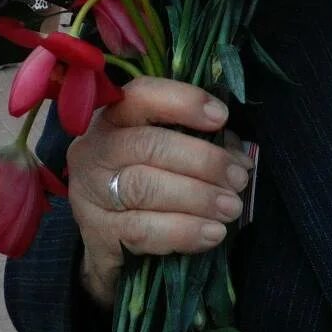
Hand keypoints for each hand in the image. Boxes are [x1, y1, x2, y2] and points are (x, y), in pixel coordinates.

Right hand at [67, 77, 253, 307]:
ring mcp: (91, 192)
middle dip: (203, 161)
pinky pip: (144, 230)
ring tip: (232, 207)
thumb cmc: (141, 178)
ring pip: (146, 188)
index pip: (142, 96)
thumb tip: (239, 159)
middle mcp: (96, 149)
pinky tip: (212, 233)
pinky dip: (184, 232)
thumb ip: (199, 145)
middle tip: (238, 177)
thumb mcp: (162, 151)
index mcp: (114, 117)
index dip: (183, 102)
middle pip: (149, 145)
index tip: (221, 117)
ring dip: (198, 198)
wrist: (101, 235)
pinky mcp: (97, 233)